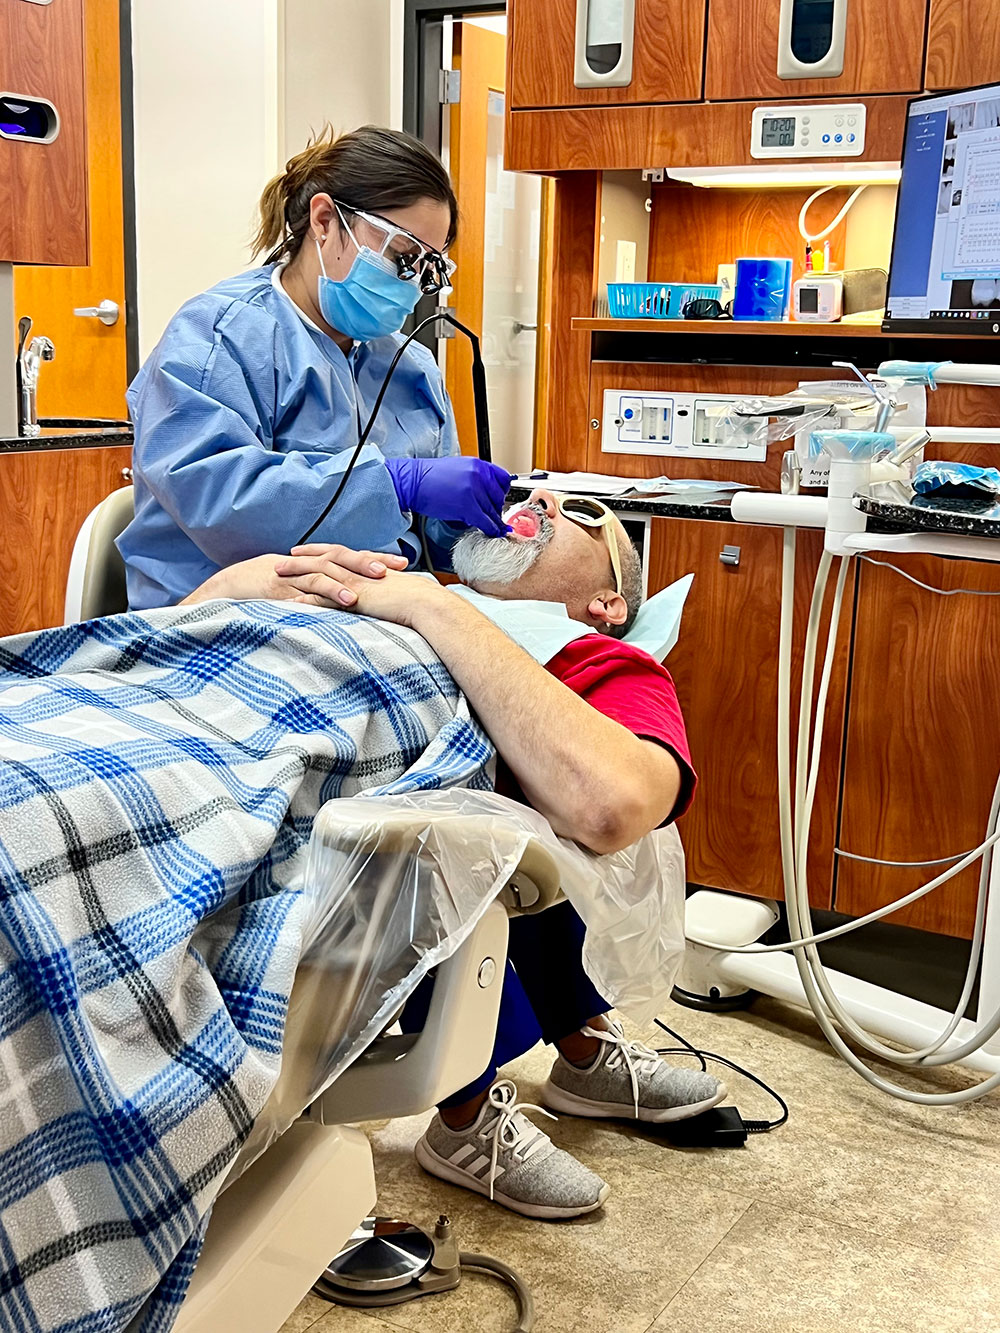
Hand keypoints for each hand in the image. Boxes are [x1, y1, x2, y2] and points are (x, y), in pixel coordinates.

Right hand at [183, 545, 407, 605]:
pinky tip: (341, 601)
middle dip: (368, 562)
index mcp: (307, 564)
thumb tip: (345, 604)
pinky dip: (322, 595)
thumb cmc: (258, 593)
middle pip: (339, 558)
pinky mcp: (277, 591)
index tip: (398, 563)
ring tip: (370, 588)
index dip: (371, 558)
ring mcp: (288, 577)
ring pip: (322, 572)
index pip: (344, 557)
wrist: (219, 591)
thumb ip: (317, 594)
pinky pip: (302, 591)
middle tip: (395, 568)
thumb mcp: (292, 591)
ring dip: (346, 580)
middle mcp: (301, 565)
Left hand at [275, 548, 444, 626]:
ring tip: (276, 575)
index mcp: (369, 568)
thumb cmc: (420, 601)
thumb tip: (387, 597)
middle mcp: (359, 570)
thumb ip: (388, 591)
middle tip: (282, 559)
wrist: (427, 603)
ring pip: (318, 573)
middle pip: (324, 558)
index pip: (341, 554)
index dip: (322, 552)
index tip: (305, 552)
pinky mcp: (353, 595)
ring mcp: (355, 581)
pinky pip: (323, 596)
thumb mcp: (400, 592)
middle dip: (302, 559)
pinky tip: (290, 603)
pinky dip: (305, 599)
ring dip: (296, 573)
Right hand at [384, 455, 511, 536]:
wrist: (413, 482)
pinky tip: (490, 532)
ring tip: (493, 527)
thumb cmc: (430, 478)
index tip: (500, 500)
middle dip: (497, 509)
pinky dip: (490, 529)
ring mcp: (473, 490)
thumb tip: (487, 493)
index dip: (503, 493)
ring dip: (494, 522)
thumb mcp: (459, 469)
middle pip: (499, 497)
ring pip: (493, 511)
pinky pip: (485, 521)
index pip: (504, 479)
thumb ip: (476, 477)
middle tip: (493, 516)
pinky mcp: (467, 506)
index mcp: (478, 464)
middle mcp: (478, 475)